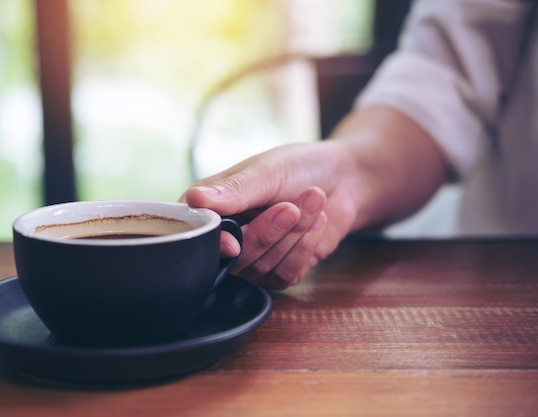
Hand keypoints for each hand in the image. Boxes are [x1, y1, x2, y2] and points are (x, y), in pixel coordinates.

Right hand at [182, 142, 358, 288]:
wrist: (344, 180)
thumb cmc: (299, 168)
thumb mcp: (266, 171)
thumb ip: (234, 190)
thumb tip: (194, 198)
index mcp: (212, 208)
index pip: (198, 235)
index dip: (214, 242)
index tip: (234, 241)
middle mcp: (228, 237)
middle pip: (234, 258)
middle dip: (267, 233)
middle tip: (291, 207)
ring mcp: (253, 258)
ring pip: (262, 266)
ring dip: (293, 234)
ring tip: (313, 199)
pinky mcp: (279, 272)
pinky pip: (285, 273)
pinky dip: (305, 246)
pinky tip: (317, 221)